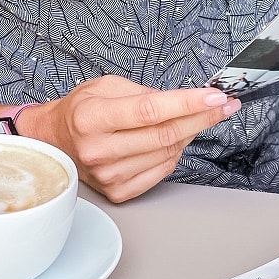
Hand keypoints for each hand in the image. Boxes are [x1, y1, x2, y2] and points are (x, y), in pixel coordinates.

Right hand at [23, 75, 239, 202]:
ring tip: (197, 118)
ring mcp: (108, 174)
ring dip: (190, 134)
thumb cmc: (81, 111)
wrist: (54, 142)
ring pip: (167, 153)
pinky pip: (161, 171)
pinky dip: (175, 154)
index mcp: (92, 118)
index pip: (150, 110)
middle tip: (224, 106)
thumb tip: (184, 101)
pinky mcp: (117, 191)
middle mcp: (99, 149)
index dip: (187, 103)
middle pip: (165, 134)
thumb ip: (144, 92)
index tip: (215, 96)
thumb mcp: (106, 87)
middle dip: (202, 117)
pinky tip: (176, 140)